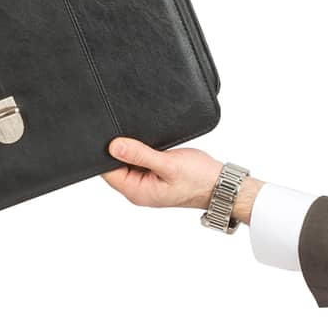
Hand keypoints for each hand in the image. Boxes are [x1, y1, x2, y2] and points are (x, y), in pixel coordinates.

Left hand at [102, 137, 220, 209]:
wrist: (221, 184)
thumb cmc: (199, 179)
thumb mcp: (168, 164)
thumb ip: (140, 155)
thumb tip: (113, 146)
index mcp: (137, 192)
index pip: (107, 172)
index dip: (106, 153)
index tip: (112, 137)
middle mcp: (138, 190)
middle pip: (115, 167)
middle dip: (119, 150)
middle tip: (131, 136)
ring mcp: (147, 184)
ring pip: (128, 163)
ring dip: (133, 150)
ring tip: (147, 143)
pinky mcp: (154, 176)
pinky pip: (140, 162)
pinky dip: (143, 152)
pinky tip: (152, 146)